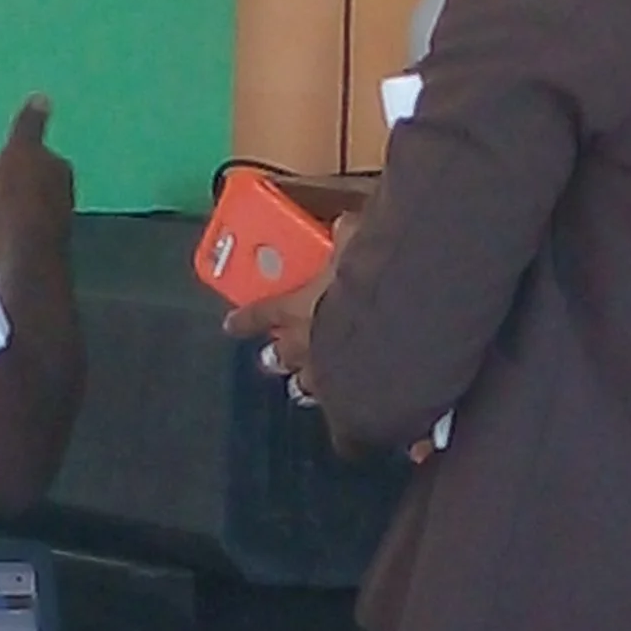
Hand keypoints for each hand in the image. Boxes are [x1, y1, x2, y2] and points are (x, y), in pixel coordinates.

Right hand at [0, 94, 74, 263]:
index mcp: (53, 172)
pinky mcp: (22, 255)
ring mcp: (36, 231)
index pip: (29, 161)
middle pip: (13, 191)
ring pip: (2, 218)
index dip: (5, 160)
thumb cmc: (20, 196)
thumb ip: (28, 127)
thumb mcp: (21, 151)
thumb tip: (42, 97)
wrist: (25, 253)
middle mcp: (50, 201)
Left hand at [222, 216, 350, 399]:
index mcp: (297, 309)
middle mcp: (306, 345)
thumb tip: (345, 225)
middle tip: (271, 358)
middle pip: (281, 357)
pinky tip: (351, 405)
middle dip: (276, 357)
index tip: (231, 325)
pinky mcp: (356, 395)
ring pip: (308, 387)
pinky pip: (343, 403)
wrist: (399, 324)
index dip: (245, 320)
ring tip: (306, 388)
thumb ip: (346, 235)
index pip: (261, 314)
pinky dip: (343, 402)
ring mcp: (330, 375)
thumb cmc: (366, 280)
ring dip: (306, 385)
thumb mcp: (355, 243)